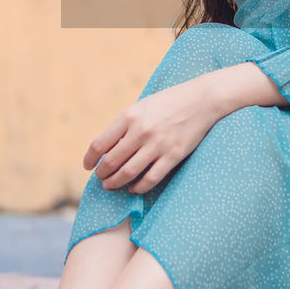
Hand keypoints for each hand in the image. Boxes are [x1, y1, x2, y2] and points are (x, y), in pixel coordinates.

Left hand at [83, 75, 223, 193]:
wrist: (201, 99)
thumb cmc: (168, 102)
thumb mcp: (142, 106)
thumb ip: (125, 125)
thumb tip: (107, 147)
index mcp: (130, 116)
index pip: (100, 145)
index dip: (90, 159)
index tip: (88, 166)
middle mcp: (141, 131)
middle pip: (111, 162)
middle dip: (102, 174)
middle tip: (100, 179)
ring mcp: (158, 145)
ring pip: (128, 173)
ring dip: (115, 183)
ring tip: (111, 186)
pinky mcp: (173, 155)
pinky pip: (150, 179)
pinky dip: (138, 187)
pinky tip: (133, 188)